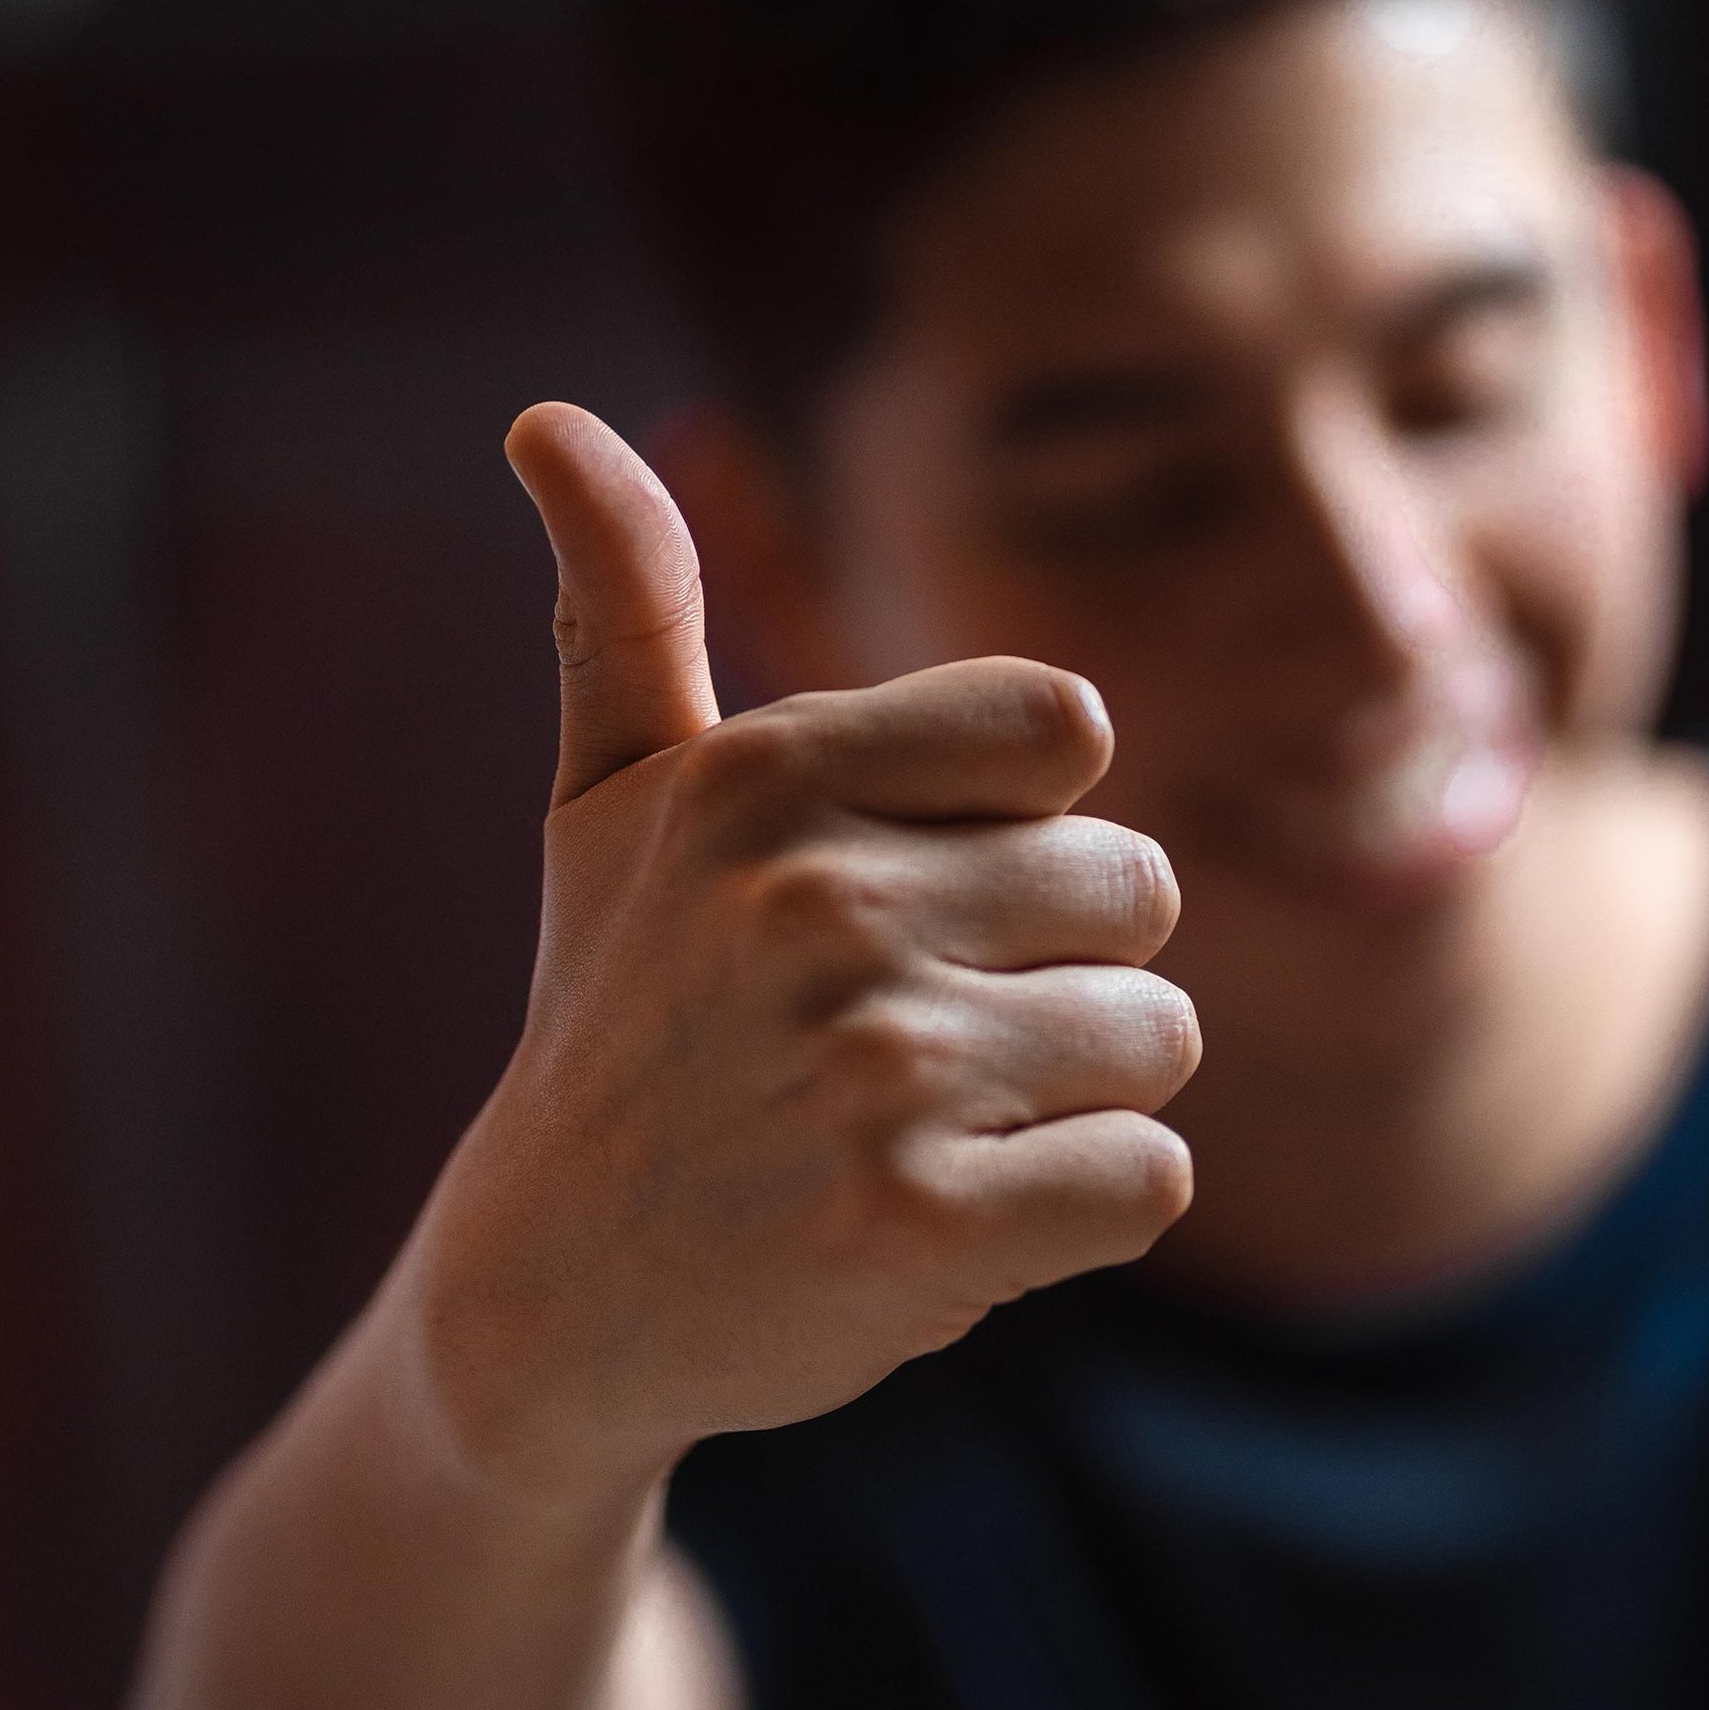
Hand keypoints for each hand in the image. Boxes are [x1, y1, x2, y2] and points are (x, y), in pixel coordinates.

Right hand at [410, 402, 1198, 1492]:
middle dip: (1059, 975)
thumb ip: (625, 607)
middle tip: (911, 1046)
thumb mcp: (605, 807)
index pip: (1070, 732)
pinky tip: (961, 1220)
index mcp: (768, 774)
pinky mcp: (922, 1227)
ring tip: (924, 1134)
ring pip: (1158, 1039)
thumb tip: (550, 414)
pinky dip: (1086, 1211)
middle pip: (1138, 890)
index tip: (916, 898)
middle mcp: (819, 899)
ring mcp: (872, 1067)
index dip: (1027, 829)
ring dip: (1072, 1102)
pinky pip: (1150, 1178)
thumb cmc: (620, 1023)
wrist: (551, 1296)